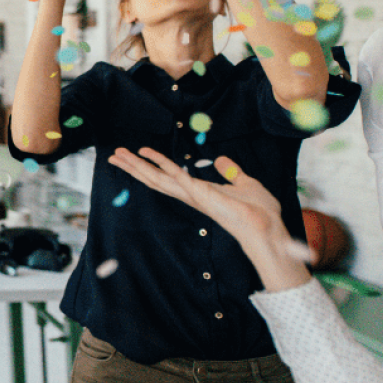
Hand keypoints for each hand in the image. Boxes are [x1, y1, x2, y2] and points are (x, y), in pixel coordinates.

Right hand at [106, 148, 282, 247]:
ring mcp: (194, 195)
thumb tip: (221, 159)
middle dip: (134, 167)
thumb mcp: (245, 184)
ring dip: (138, 166)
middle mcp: (190, 195)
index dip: (150, 166)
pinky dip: (163, 165)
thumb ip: (231, 172)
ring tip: (119, 155)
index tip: (136, 154)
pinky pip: (178, 177)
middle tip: (114, 155)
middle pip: (154, 179)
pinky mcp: (201, 195)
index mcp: (198, 192)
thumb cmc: (259, 212)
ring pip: (158, 179)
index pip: (167, 177)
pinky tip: (148, 155)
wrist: (268, 228)